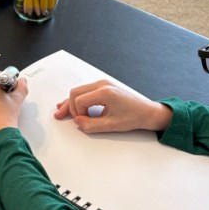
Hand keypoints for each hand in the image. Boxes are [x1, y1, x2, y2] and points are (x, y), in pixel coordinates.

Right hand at [54, 79, 171, 133]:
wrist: (148, 112)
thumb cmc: (134, 117)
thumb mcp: (111, 125)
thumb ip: (91, 125)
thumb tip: (77, 122)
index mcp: (104, 92)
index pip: (80, 100)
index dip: (78, 113)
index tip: (84, 122)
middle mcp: (102, 84)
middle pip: (75, 92)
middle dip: (70, 106)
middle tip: (64, 117)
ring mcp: (103, 84)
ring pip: (79, 91)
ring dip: (71, 102)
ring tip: (60, 111)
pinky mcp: (104, 87)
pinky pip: (86, 91)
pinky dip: (78, 99)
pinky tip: (70, 105)